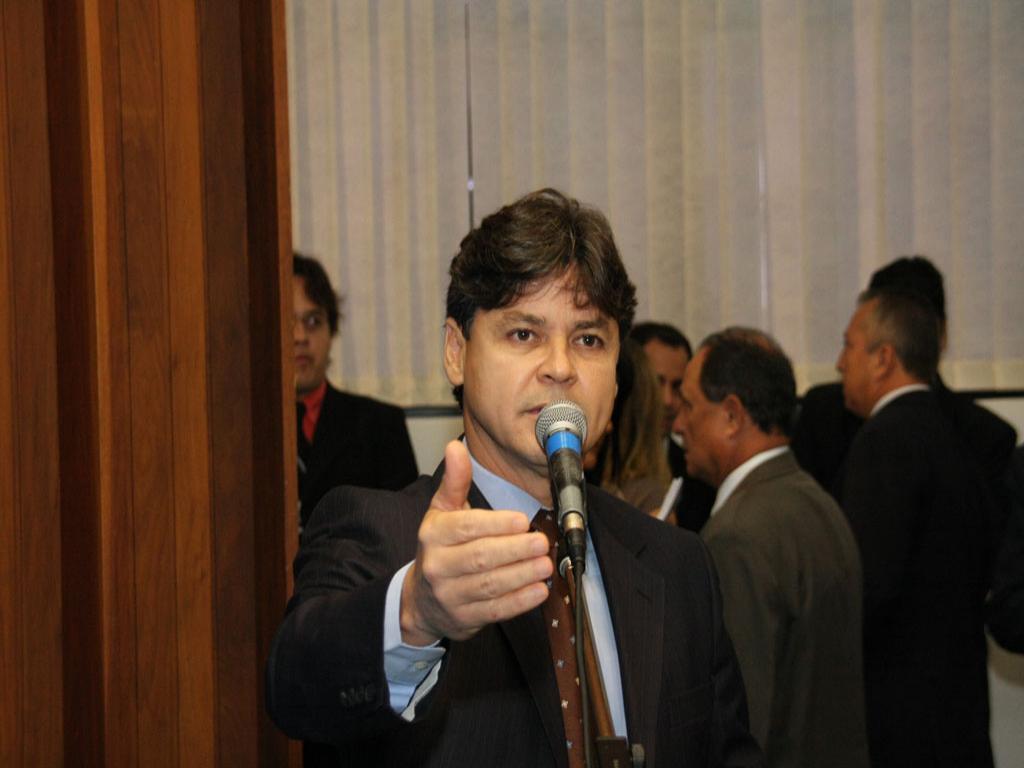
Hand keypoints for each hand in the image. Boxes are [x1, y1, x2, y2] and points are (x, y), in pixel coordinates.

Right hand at [400, 440, 552, 645]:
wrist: (421, 601)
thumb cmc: (439, 547)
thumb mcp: (442, 512)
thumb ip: (455, 481)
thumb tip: (454, 448)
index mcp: (433, 534)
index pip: (466, 528)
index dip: (495, 524)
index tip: (521, 520)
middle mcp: (437, 565)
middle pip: (480, 558)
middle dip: (515, 550)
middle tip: (542, 542)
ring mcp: (450, 595)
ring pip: (489, 586)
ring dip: (522, 575)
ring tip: (545, 565)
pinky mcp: (464, 618)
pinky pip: (495, 610)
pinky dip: (519, 601)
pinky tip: (539, 591)